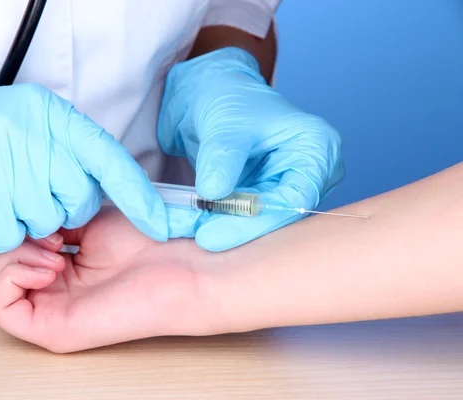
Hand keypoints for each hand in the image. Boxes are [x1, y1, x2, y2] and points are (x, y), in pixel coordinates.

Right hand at [0, 74, 167, 251]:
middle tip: (43, 195)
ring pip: (45, 224)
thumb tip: (125, 190)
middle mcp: (29, 135)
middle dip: (69, 210)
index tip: (161, 225)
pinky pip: (11, 238)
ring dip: (33, 222)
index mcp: (52, 115)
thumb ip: (76, 150)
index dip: (137, 196)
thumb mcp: (39, 124)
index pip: (110, 160)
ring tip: (12, 197)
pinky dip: (6, 231)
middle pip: (79, 201)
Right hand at [0, 207, 211, 352]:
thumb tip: (15, 222)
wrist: (176, 261)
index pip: (2, 248)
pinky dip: (12, 277)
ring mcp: (47, 311)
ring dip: (12, 258)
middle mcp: (47, 289)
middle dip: (10, 239)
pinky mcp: (50, 330)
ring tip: (58, 254)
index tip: (51, 216)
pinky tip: (51, 267)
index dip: (15, 225)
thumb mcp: (83, 218)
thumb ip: (45, 223)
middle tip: (54, 237)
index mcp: (55, 264)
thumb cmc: (145, 240)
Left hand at [158, 47, 343, 250]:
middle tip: (199, 238)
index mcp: (316, 148)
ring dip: (218, 227)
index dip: (257, 221)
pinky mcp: (256, 197)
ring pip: (253, 222)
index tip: (216, 234)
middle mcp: (305, 173)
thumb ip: (222, 158)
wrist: (207, 93)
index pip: (296, 198)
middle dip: (235, 228)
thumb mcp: (225, 122)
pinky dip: (210, 221)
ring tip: (184, 228)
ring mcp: (280, 187)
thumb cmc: (229, 95)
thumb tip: (213, 194)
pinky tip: (186, 224)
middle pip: (275, 216)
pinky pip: (235, 218)